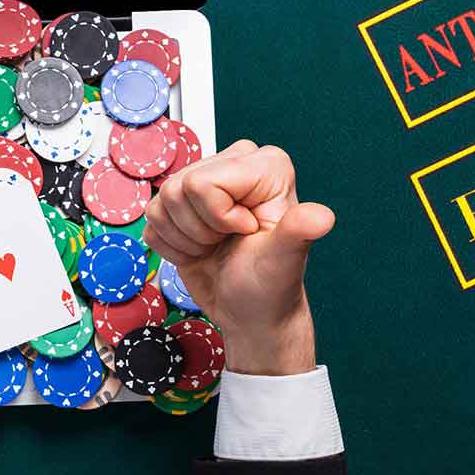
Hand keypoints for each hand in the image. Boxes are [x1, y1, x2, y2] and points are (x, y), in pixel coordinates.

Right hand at [143, 141, 334, 375]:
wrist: (250, 311)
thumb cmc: (270, 286)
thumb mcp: (285, 259)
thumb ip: (299, 231)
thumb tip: (323, 218)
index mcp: (264, 165)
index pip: (202, 182)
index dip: (218, 217)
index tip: (246, 232)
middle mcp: (234, 163)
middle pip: (177, 189)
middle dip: (198, 229)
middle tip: (229, 242)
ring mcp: (203, 181)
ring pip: (160, 203)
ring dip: (184, 239)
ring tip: (215, 247)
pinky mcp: (179, 204)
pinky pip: (151, 219)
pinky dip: (171, 246)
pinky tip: (199, 251)